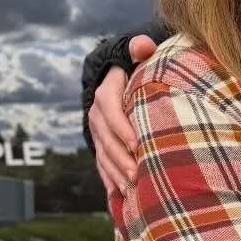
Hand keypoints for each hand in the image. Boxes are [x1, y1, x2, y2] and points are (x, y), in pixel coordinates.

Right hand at [90, 34, 156, 194]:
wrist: (120, 82)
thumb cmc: (137, 71)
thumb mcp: (137, 56)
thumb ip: (139, 49)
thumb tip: (143, 44)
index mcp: (107, 91)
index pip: (109, 108)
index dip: (121, 127)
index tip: (137, 144)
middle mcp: (98, 114)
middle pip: (105, 138)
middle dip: (120, 158)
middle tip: (138, 174)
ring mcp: (98, 133)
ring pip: (103, 155)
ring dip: (116, 173)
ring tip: (133, 189)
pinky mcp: (101, 146)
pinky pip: (102, 166)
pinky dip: (111, 180)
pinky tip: (122, 196)